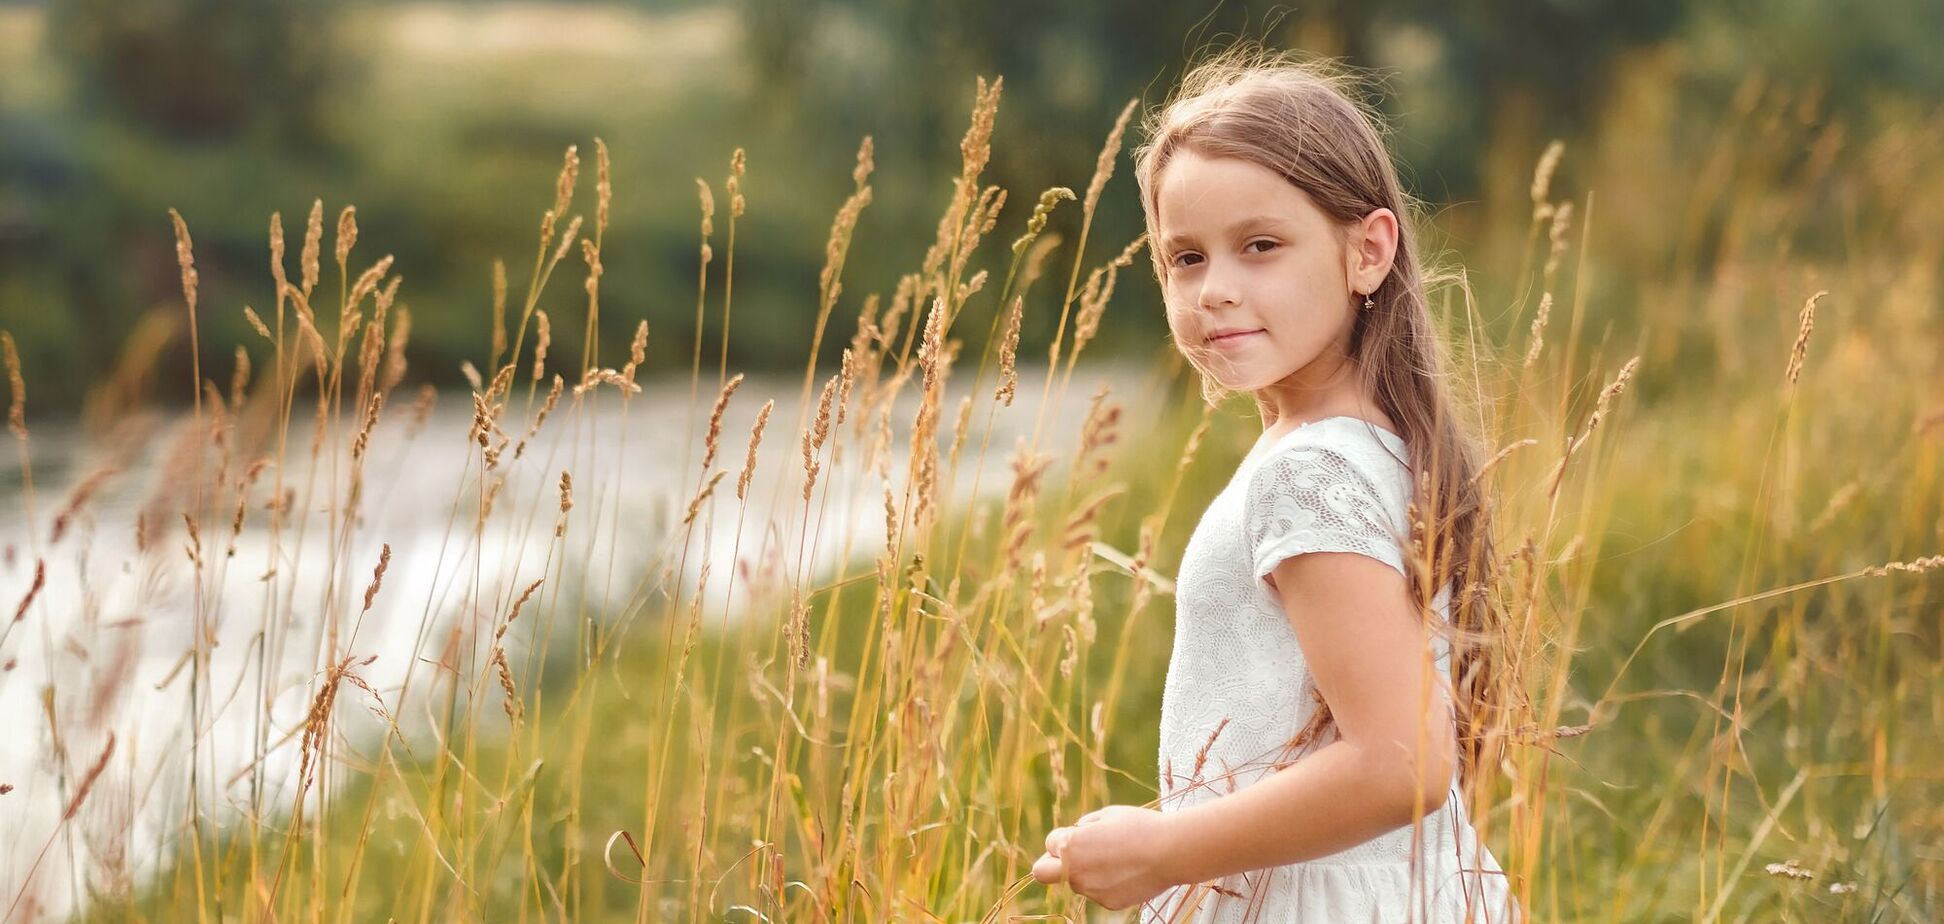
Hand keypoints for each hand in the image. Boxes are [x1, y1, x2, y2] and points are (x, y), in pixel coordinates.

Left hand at [1030, 805, 1178, 910]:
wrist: (1171, 851)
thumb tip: (1076, 834)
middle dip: (1050, 864)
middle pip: (1042, 872)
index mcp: (1071, 845)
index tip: (1080, 835)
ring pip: (1077, 882)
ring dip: (1086, 871)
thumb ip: (1085, 826)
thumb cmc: (1140, 826)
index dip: (1065, 837)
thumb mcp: (1108, 814)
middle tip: (1069, 858)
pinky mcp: (1108, 903)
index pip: (1050, 843)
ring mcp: (1091, 890)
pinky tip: (1128, 870)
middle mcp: (1075, 871)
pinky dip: (1107, 883)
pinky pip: (1099, 891)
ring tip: (1117, 858)